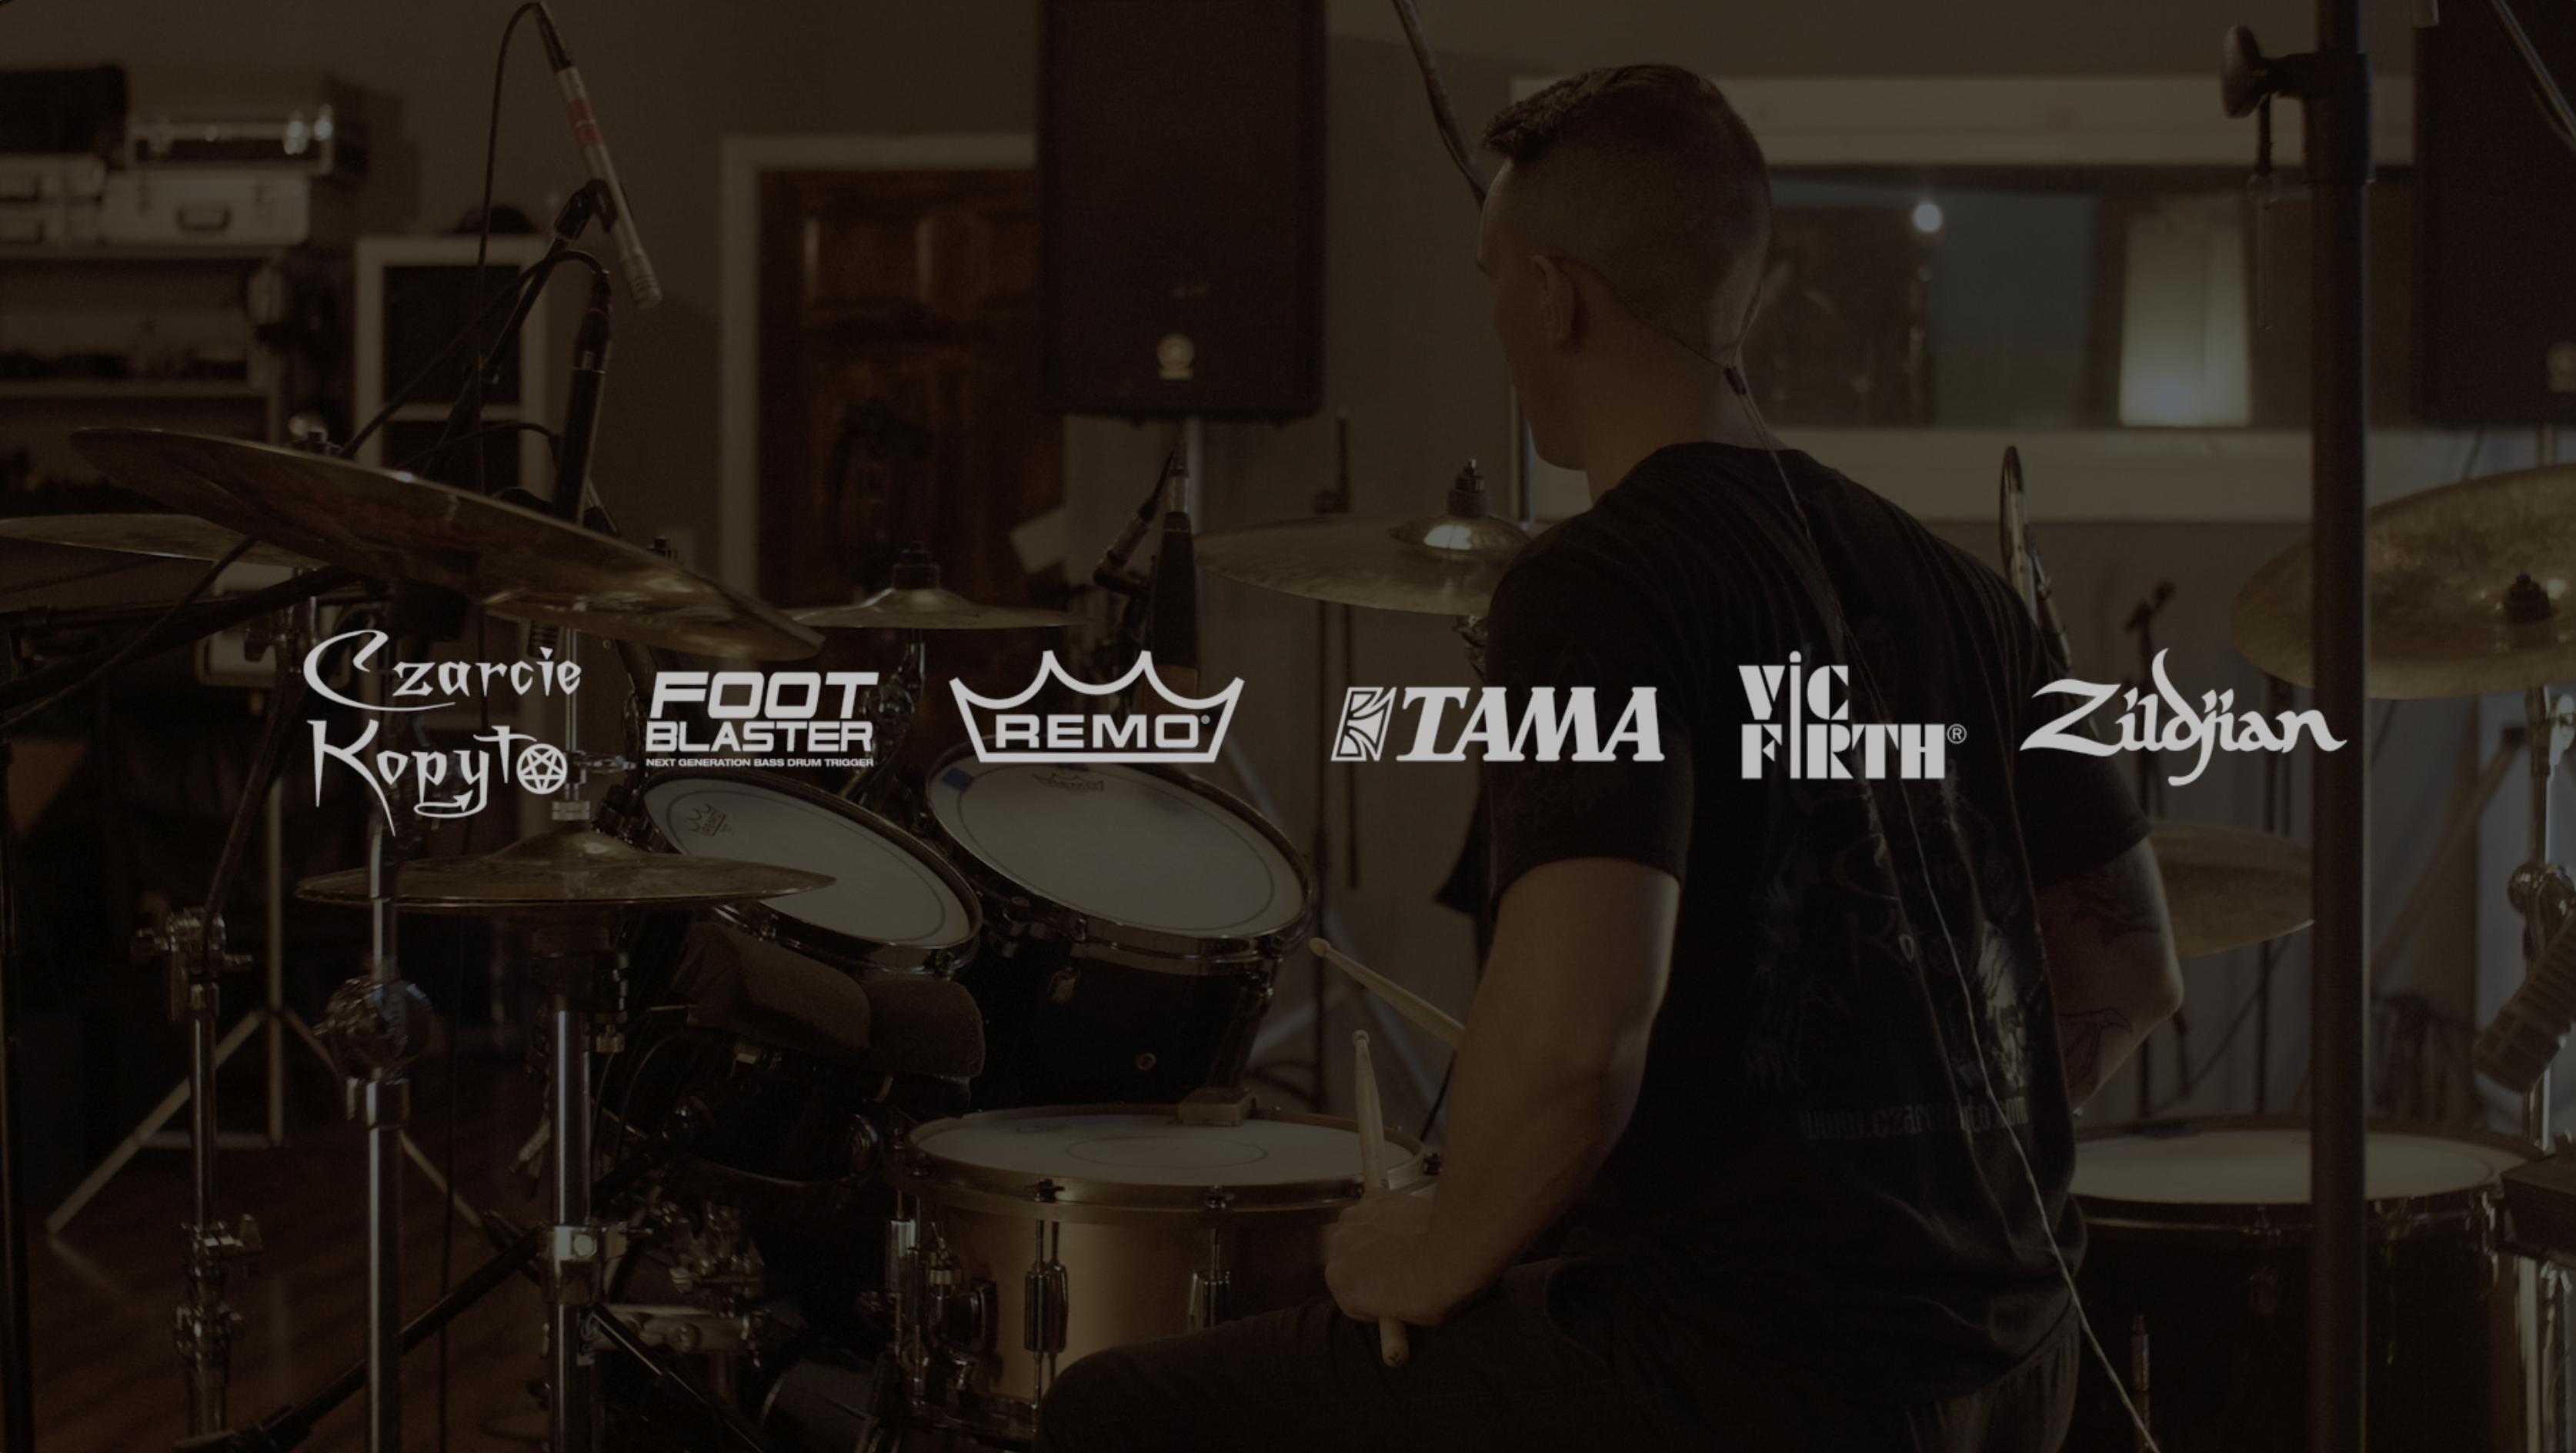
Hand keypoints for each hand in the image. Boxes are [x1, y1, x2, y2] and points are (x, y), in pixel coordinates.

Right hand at [1325, 1188, 1458, 1326]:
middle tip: (1395, 1262)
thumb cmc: (1425, 1291)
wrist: (1444, 1258)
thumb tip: (1385, 1299)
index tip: (1381, 1284)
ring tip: (1405, 1241)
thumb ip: (1375, 1303)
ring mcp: (1354, 1219)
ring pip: (1358, 1224)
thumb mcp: (1393, 1316)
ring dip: (1374, 1231)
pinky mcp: (1374, 1198)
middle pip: (1346, 1249)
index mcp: (1337, 1279)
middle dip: (1366, 1255)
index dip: (1365, 1282)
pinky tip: (1406, 1219)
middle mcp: (1338, 1246)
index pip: (1344, 1280)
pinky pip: (1374, 1201)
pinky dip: (1387, 1208)